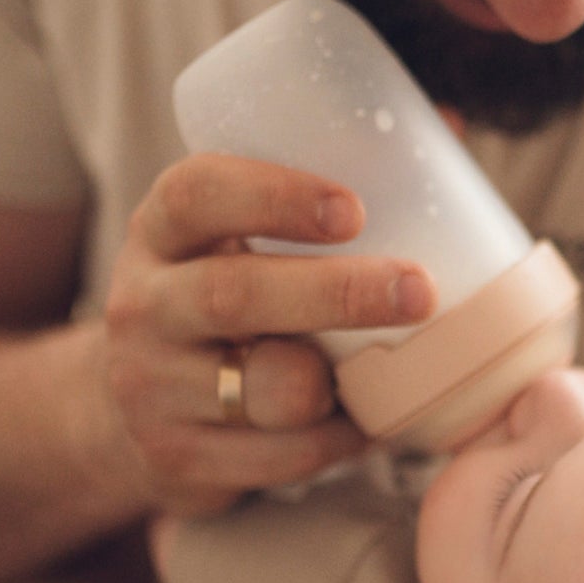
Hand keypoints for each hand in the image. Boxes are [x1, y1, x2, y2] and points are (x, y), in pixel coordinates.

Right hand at [104, 154, 435, 514]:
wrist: (133, 408)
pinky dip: (339, 442)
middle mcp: (143, 306)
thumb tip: (449, 124)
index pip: (196, 195)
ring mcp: (151, 388)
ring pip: (261, 389)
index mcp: (162, 232)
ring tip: (391, 369)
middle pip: (234, 296)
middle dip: (336, 294)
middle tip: (419, 291)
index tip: (353, 208)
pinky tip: (370, 423)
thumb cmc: (225, 303)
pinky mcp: (177, 457)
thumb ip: (321, 195)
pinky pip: (278, 458)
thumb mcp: (238, 241)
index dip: (272, 196)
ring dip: (339, 383)